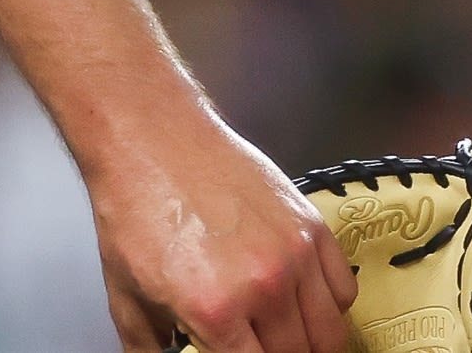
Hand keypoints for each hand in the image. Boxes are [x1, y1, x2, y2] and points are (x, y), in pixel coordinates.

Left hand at [89, 105, 359, 352]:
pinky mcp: (312, 226)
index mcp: (215, 310)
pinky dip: (329, 306)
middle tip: (261, 347)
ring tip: (287, 337)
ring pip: (330, 332)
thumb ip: (154, 349)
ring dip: (311, 342)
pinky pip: (344, 290)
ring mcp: (295, 254)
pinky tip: (303, 302)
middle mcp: (264, 286)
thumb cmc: (135, 211)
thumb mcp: (127, 297)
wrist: (151, 140)